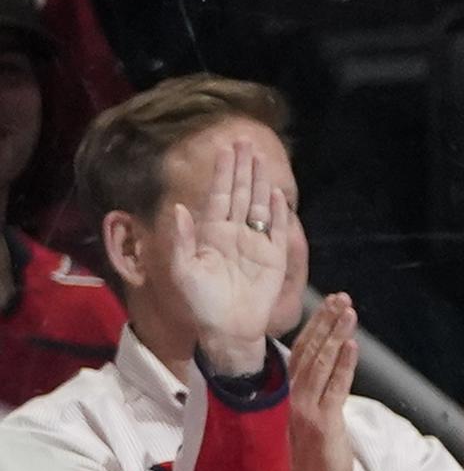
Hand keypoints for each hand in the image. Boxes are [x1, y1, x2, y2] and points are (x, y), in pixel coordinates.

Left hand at [165, 136, 287, 377]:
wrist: (227, 329)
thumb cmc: (199, 304)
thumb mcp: (181, 271)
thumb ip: (181, 240)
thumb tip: (179, 208)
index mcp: (210, 233)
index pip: (219, 195)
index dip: (222, 172)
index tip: (224, 148)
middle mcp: (234, 233)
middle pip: (240, 193)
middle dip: (241, 167)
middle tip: (243, 141)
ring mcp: (255, 245)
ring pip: (259, 205)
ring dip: (259, 182)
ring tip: (259, 158)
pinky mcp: (274, 259)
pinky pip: (278, 230)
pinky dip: (278, 212)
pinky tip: (276, 193)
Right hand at [286, 292, 358, 470]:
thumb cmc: (300, 467)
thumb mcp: (302, 428)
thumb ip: (309, 403)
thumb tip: (318, 385)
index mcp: (285, 397)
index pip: (300, 355)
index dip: (313, 330)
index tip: (326, 306)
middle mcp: (291, 398)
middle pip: (310, 351)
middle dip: (326, 323)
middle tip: (340, 298)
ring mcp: (306, 408)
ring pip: (321, 363)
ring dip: (336, 335)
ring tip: (348, 311)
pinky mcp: (323, 421)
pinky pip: (336, 387)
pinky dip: (344, 365)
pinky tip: (353, 345)